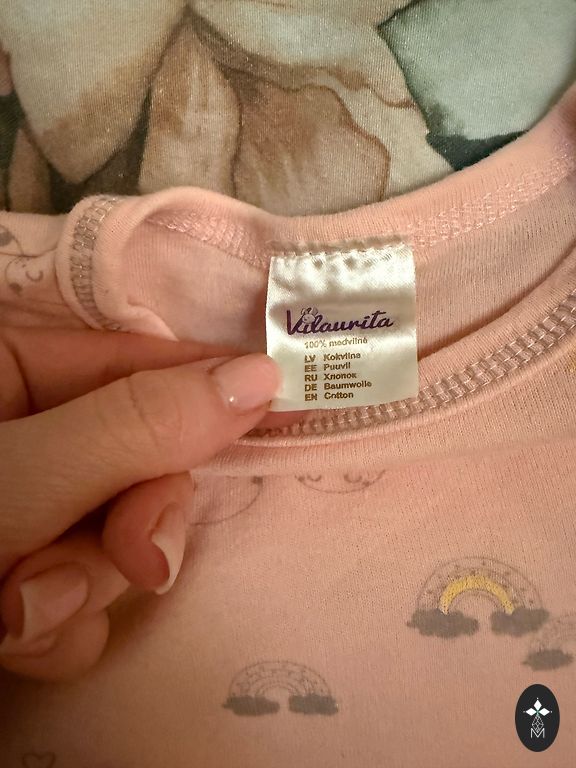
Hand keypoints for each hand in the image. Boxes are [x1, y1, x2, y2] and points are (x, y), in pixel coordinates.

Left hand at [0, 327, 280, 680]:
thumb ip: (133, 430)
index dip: (210, 384)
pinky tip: (15, 634)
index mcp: (9, 375)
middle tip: (141, 564)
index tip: (283, 397)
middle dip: (137, 523)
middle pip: (139, 463)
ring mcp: (28, 508)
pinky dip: (60, 626)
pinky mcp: (21, 574)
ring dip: (83, 586)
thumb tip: (255, 380)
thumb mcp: (18, 475)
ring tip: (19, 613)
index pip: (139, 363)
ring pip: (114, 539)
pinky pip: (82, 594)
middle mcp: (25, 436)